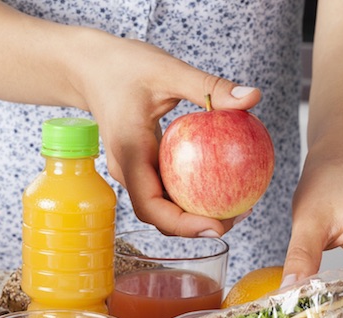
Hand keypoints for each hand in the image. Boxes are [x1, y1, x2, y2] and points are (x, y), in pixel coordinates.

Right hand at [67, 30, 259, 236]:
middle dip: (199, 225)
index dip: (184, 226)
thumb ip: (209, 87)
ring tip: (238, 202)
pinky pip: (169, 185)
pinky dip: (194, 189)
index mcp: (129, 155)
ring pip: (165, 205)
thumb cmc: (123, 65)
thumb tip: (253, 98)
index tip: (217, 227)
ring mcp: (134, 170)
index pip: (152, 207)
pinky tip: (225, 178)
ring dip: (198, 211)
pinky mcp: (142, 163)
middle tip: (241, 213)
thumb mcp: (168, 70)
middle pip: (162, 216)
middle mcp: (129, 171)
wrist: (89, 66)